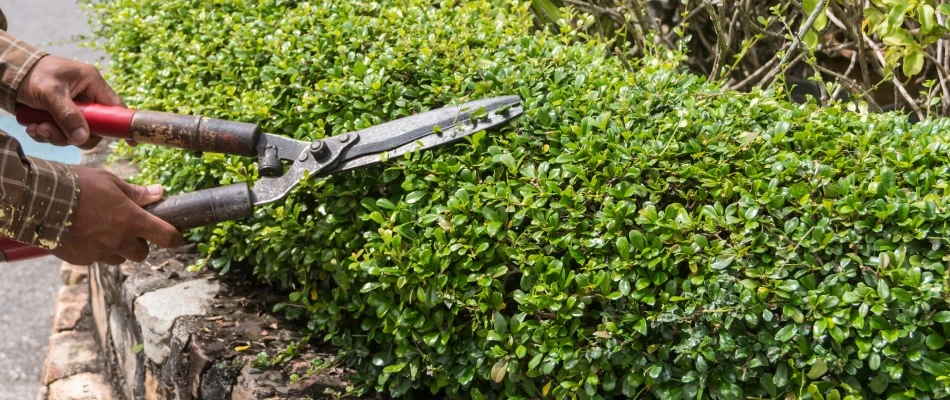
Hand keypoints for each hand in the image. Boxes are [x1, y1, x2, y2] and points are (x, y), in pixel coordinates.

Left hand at [16, 55, 124, 148]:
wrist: (7, 70)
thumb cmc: (32, 74)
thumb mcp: (51, 93)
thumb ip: (68, 116)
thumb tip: (83, 139)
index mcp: (92, 84)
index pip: (115, 107)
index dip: (121, 125)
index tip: (130, 143)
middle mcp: (86, 97)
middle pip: (92, 128)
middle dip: (70, 135)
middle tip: (49, 132)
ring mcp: (72, 108)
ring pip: (73, 133)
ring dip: (53, 135)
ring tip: (35, 128)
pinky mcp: (59, 115)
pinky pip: (59, 133)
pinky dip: (45, 134)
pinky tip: (32, 127)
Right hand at [51, 166, 182, 264]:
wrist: (38, 200)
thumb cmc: (76, 185)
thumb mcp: (110, 182)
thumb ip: (136, 193)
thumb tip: (158, 193)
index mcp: (132, 220)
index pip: (166, 236)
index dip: (175, 237)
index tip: (175, 235)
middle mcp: (119, 241)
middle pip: (142, 253)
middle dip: (139, 242)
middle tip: (128, 227)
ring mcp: (99, 253)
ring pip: (119, 258)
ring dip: (117, 247)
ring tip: (102, 228)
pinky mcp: (81, 259)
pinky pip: (96, 259)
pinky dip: (95, 250)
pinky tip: (83, 233)